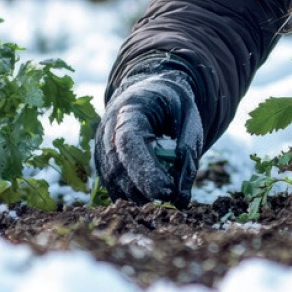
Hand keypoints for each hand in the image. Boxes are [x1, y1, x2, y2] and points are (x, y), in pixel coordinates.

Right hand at [93, 71, 203, 205]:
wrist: (149, 93)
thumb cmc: (172, 103)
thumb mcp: (189, 116)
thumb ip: (187, 149)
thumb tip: (181, 194)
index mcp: (129, 110)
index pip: (129, 143)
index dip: (145, 170)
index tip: (167, 191)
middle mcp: (108, 131)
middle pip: (119, 170)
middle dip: (146, 191)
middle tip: (174, 198)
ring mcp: (102, 150)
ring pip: (116, 185)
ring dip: (142, 197)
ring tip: (169, 193)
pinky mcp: (103, 166)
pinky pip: (116, 190)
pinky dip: (136, 197)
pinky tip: (156, 194)